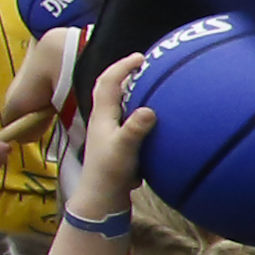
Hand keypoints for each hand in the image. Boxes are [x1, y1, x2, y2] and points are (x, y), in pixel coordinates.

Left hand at [75, 48, 160, 204]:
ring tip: (150, 83)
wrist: (102, 197)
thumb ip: (135, 130)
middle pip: (110, 88)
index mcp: (102, 116)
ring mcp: (108, 131)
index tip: (139, 57)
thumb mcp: (124, 150)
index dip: (121, 67)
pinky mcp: (116, 142)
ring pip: (117, 103)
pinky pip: (126, 117)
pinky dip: (137, 108)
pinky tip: (153, 114)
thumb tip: (149, 111)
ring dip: (130, 90)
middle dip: (124, 73)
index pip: (107, 83)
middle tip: (144, 64)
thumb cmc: (110, 174)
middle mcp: (103, 120)